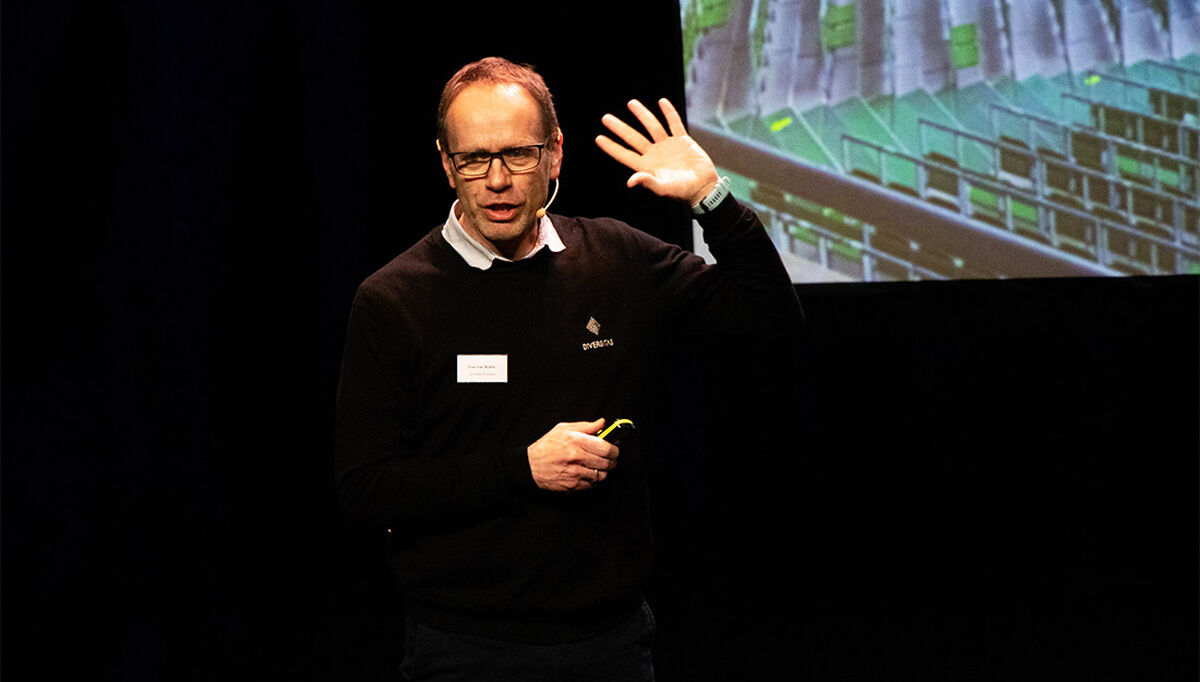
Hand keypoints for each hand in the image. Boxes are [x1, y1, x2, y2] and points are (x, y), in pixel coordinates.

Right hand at [527, 419, 618, 491]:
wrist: (530, 465)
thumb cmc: (547, 446)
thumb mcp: (563, 429)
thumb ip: (585, 426)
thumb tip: (602, 423)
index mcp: (576, 441)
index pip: (606, 447)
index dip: (615, 449)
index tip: (615, 448)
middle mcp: (577, 457)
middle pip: (607, 462)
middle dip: (612, 461)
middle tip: (610, 458)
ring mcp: (575, 473)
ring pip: (601, 475)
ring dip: (604, 471)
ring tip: (599, 466)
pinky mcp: (573, 485)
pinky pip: (592, 484)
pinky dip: (594, 480)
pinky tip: (588, 473)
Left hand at [595, 98, 719, 206]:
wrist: (704, 187)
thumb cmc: (682, 192)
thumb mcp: (663, 188)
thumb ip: (647, 182)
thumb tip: (630, 181)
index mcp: (647, 166)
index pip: (624, 154)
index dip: (612, 147)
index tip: (599, 138)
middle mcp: (654, 154)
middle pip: (633, 138)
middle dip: (620, 128)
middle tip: (605, 118)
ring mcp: (667, 146)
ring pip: (652, 127)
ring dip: (642, 115)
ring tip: (631, 103)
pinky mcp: (682, 141)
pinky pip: (674, 124)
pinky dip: (669, 113)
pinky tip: (662, 102)